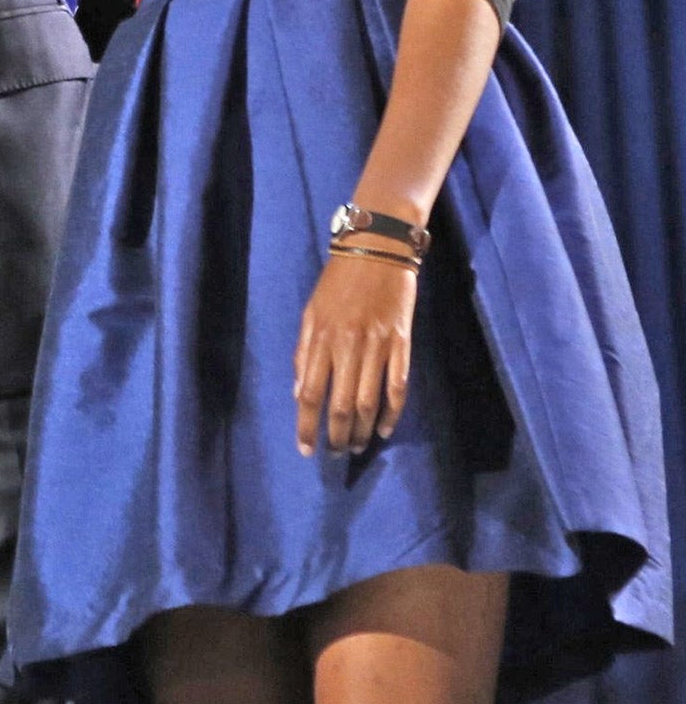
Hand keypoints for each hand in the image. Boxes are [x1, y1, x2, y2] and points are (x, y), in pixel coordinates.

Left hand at [293, 247, 416, 456]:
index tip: (305, 449)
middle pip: (340, 403)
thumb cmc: (338, 281)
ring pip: (368, 401)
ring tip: (355, 446)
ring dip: (361, 429)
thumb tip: (300, 392)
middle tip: (334, 454)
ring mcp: (378, 347)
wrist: (377, 250)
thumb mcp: (311, 312)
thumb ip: (304, 352)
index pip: (310, 393)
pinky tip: (382, 429)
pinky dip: (391, 412)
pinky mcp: (402, 344)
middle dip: (335, 435)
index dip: (307, 425)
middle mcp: (349, 347)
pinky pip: (398, 386)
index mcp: (322, 338)